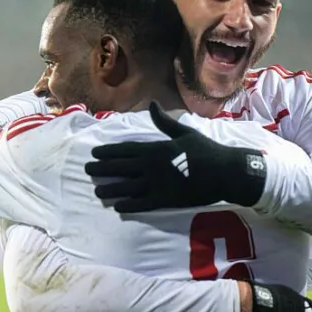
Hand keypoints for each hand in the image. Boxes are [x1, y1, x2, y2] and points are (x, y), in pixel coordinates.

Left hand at [84, 101, 267, 212]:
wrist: (223, 172)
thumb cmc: (206, 150)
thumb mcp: (184, 132)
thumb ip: (164, 122)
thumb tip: (152, 104)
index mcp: (156, 148)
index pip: (126, 149)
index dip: (108, 151)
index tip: (94, 153)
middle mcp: (152, 166)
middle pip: (121, 167)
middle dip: (103, 168)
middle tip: (87, 170)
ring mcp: (157, 184)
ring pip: (127, 187)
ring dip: (111, 188)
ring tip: (97, 190)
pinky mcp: (165, 200)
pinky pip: (141, 204)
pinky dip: (128, 205)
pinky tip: (117, 207)